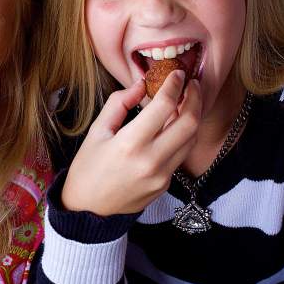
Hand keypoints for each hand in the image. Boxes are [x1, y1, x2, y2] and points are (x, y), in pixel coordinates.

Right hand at [62, 71, 200, 214]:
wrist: (88, 209)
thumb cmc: (87, 169)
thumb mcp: (96, 131)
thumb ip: (119, 104)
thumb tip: (141, 85)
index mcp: (130, 144)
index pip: (164, 107)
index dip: (174, 85)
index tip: (177, 74)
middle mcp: (151, 161)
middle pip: (190, 123)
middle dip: (195, 98)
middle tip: (192, 85)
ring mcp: (161, 176)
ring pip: (191, 140)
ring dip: (192, 117)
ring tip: (185, 102)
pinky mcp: (165, 185)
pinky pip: (180, 155)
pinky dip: (181, 136)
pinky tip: (173, 126)